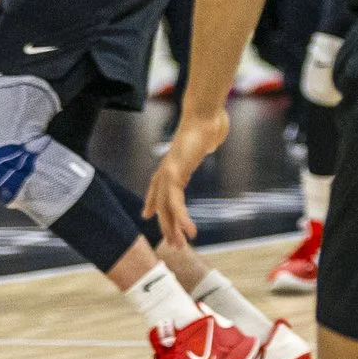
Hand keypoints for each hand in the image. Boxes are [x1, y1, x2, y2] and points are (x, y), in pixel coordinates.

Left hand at [143, 104, 229, 246]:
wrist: (206, 113)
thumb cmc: (210, 122)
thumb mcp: (207, 138)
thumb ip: (205, 144)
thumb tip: (210, 143)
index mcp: (172, 163)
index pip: (156, 187)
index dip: (151, 201)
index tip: (147, 214)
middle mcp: (166, 169)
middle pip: (160, 203)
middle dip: (166, 225)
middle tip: (173, 243)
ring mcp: (167, 172)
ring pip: (165, 207)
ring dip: (172, 229)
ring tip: (181, 245)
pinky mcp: (173, 174)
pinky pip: (175, 203)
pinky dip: (181, 219)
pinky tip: (190, 231)